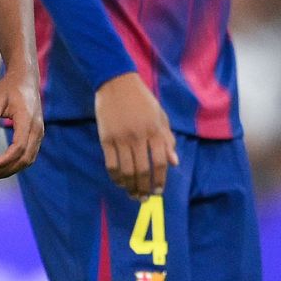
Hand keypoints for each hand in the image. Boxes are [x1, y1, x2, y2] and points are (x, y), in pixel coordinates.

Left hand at [0, 65, 44, 179]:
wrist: (26, 78)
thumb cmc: (9, 87)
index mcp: (27, 119)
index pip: (19, 146)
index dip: (6, 160)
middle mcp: (37, 128)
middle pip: (26, 157)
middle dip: (7, 169)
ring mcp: (39, 131)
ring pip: (30, 158)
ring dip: (13, 169)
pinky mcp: (37, 133)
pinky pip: (31, 153)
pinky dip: (18, 163)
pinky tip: (4, 165)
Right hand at [95, 72, 177, 199]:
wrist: (117, 83)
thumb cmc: (142, 100)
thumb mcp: (160, 116)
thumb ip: (167, 140)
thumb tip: (174, 163)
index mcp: (155, 130)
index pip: (160, 162)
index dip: (160, 180)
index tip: (159, 191)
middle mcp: (139, 136)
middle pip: (143, 170)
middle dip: (144, 188)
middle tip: (144, 198)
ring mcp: (121, 138)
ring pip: (126, 170)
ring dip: (130, 186)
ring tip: (132, 194)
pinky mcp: (106, 138)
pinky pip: (111, 164)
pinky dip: (115, 177)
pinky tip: (119, 182)